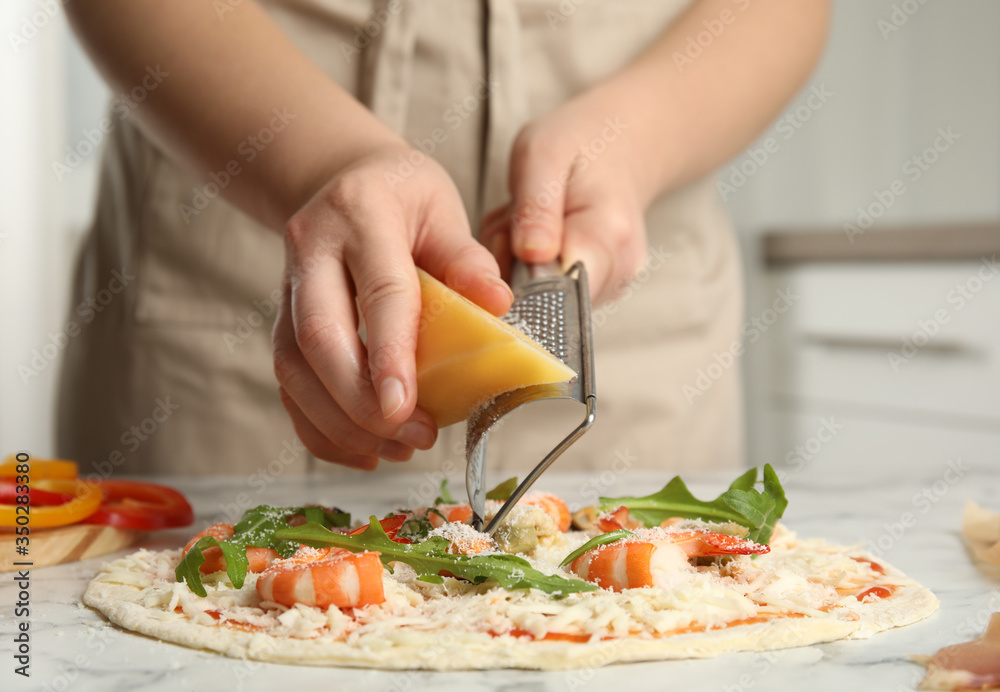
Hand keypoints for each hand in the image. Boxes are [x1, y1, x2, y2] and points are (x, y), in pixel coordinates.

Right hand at [272, 144, 512, 469]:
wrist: (341, 180)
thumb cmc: (401, 196)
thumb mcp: (442, 207)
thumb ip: (465, 257)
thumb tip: (497, 303)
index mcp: (361, 215)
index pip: (377, 292)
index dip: (389, 354)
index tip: (405, 407)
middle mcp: (311, 251)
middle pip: (318, 339)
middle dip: (360, 403)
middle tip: (414, 436)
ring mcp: (287, 289)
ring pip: (293, 370)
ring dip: (341, 423)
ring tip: (397, 448)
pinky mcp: (282, 323)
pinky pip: (287, 386)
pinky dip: (320, 428)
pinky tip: (364, 449)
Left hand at [480, 87, 651, 302]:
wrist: (620, 149)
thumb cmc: (578, 145)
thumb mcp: (542, 154)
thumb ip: (535, 207)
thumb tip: (532, 256)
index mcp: (609, 233)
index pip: (561, 289)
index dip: (521, 280)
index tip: (511, 240)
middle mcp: (620, 270)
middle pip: (544, 298)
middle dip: (512, 268)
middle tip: (516, 218)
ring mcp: (612, 285)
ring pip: (540, 300)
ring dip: (516, 268)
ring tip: (529, 224)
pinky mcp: (598, 292)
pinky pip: (545, 296)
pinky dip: (526, 272)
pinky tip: (537, 240)